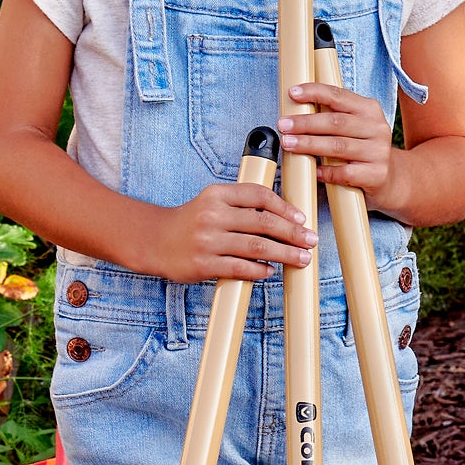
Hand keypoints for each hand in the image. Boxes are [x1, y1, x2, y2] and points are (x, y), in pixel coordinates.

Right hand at [141, 179, 312, 283]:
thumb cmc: (191, 222)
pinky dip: (260, 270)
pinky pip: (240, 268)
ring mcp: (208, 240)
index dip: (284, 207)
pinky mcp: (204, 264)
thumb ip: (241, 204)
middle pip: (263, 222)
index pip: (258, 195)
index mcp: (216, 194)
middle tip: (311, 240)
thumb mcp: (212, 202)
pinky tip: (271, 270)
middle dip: (293, 232)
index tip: (301, 218)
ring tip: (301, 258)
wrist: (154, 241)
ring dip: (284, 253)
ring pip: (256, 246)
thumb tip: (284, 217)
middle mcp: (212, 215)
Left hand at [277, 80, 393, 196]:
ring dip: (309, 144)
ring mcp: (379, 152)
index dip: (314, 92)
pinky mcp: (376, 175)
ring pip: (338, 146)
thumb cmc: (363, 149)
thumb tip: (295, 111)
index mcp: (369, 110)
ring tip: (288, 144)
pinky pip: (345, 173)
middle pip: (336, 122)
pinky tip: (313, 171)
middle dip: (305, 123)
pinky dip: (326, 172)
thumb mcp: (356, 127)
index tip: (293, 93)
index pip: (339, 96)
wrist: (392, 179)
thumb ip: (334, 116)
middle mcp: (377, 128)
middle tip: (283, 125)